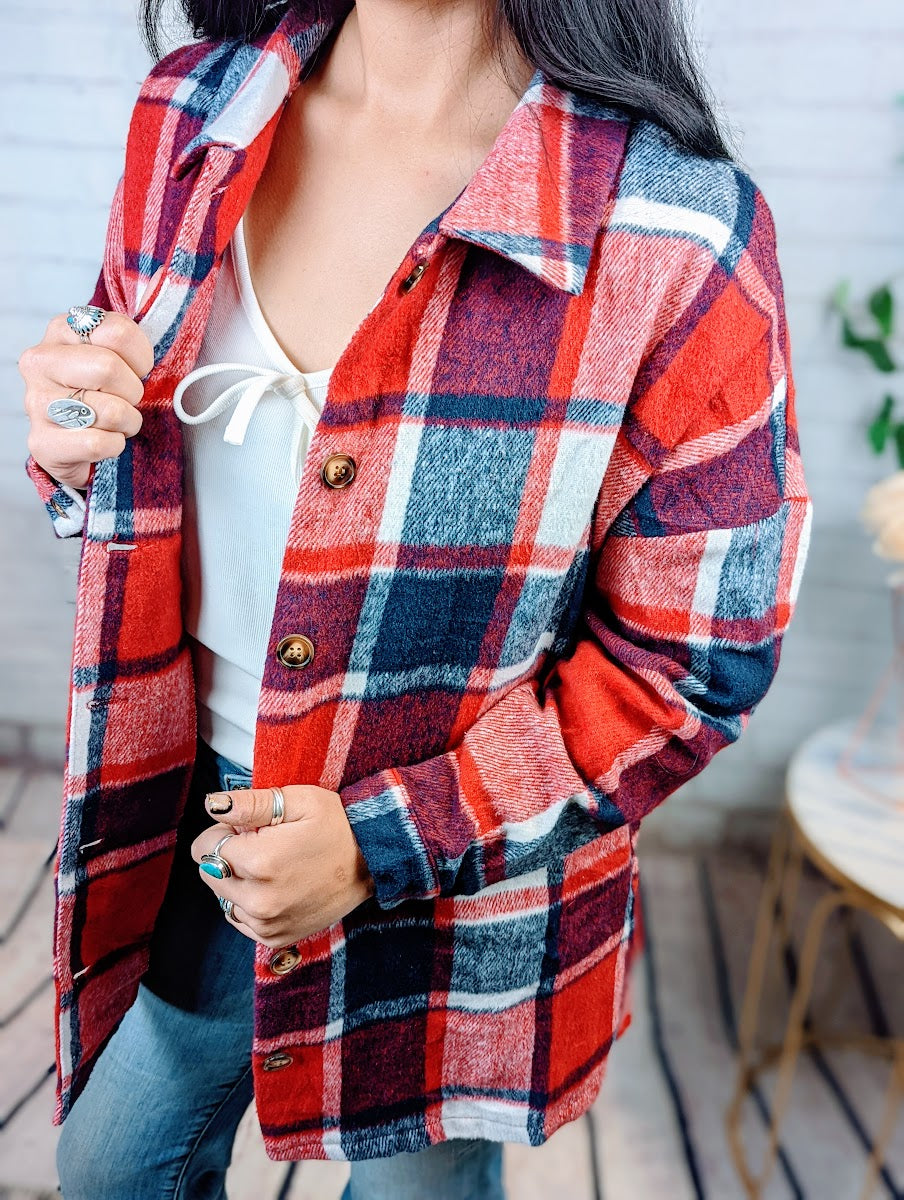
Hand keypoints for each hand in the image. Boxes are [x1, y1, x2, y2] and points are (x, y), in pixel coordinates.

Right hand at [19, 310, 153, 489]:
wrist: (69, 441)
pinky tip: (104, 440)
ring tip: (116, 422)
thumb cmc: (101, 392)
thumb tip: (160, 340)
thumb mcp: (113, 356)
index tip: (137, 370)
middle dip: (133, 392)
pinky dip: (114, 445)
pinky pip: (98, 443)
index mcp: (62, 330)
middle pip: (109, 368)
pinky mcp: (42, 441)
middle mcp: (41, 361)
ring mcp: (37, 402)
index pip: (118, 332)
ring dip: (127, 422)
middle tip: (126, 400)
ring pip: (110, 411)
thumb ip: (129, 342)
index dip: (141, 357)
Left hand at [190, 784, 375, 948]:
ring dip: (239, 881)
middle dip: (230, 856)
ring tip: (275, 867)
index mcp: (259, 862)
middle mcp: (258, 900)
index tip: (252, 828)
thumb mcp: (298, 800)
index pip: (205, 847)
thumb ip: (250, 803)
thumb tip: (213, 805)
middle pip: (210, 873)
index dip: (226, 831)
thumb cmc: (337, 825)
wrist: (374, 861)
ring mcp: (267, 923)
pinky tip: (277, 887)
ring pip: (224, 898)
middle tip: (267, 845)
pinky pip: (240, 919)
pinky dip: (250, 902)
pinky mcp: (276, 937)